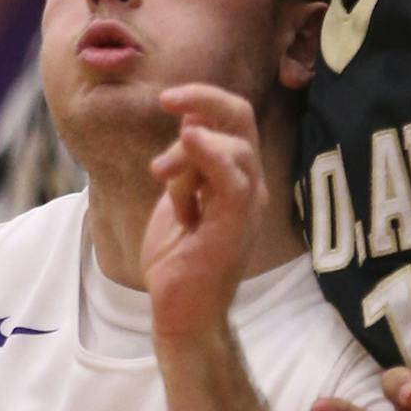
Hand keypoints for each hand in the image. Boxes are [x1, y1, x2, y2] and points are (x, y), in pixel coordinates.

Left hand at [143, 85, 264, 342]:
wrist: (181, 311)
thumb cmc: (179, 260)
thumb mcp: (179, 198)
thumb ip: (187, 164)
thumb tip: (191, 122)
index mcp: (237, 177)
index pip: (235, 120)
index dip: (206, 100)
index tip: (168, 100)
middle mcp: (249, 186)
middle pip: (241, 120)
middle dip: (204, 99)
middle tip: (167, 100)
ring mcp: (247, 206)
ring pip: (235, 146)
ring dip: (189, 148)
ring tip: (160, 176)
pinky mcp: (236, 225)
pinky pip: (233, 179)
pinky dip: (213, 154)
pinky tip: (190, 139)